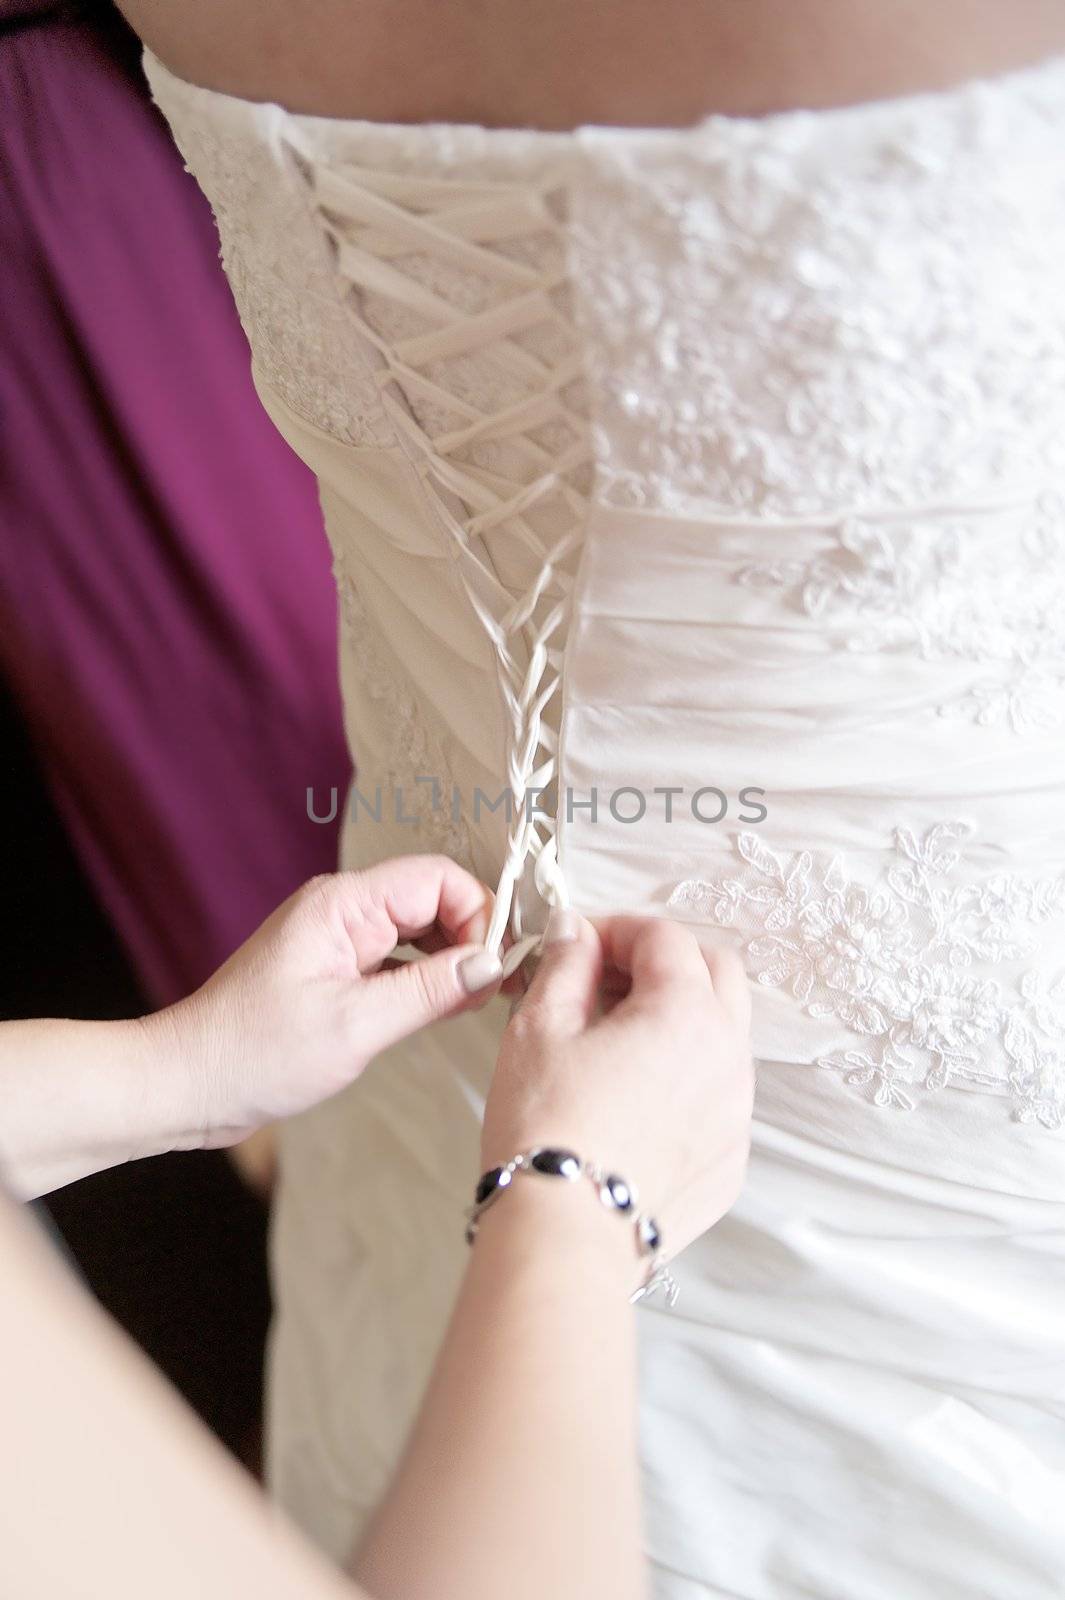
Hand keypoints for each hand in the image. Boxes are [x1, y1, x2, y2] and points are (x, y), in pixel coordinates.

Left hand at [145, 855, 504, 1147]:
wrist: (188, 1083)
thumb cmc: (255, 1053)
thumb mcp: (354, 1026)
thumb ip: (429, 991)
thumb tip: (490, 964)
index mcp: (342, 905)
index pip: (437, 879)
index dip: (477, 915)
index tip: (494, 966)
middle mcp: (341, 910)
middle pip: (432, 899)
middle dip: (472, 937)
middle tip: (496, 990)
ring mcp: (337, 940)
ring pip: (418, 930)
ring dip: (451, 961)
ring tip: (474, 1003)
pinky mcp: (335, 971)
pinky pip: (397, 959)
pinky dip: (426, 980)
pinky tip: (441, 1010)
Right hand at [482, 911, 753, 1269]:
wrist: (566, 1234)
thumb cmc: (548, 1129)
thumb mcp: (539, 1027)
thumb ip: (567, 965)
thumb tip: (577, 934)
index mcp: (687, 1013)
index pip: (664, 937)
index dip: (616, 930)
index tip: (580, 945)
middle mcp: (729, 1057)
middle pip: (715, 973)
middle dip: (665, 961)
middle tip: (607, 980)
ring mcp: (737, 1113)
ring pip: (724, 1036)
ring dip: (680, 1018)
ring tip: (616, 1041)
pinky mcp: (730, 1161)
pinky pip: (719, 1097)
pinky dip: (686, 1079)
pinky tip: (634, 1099)